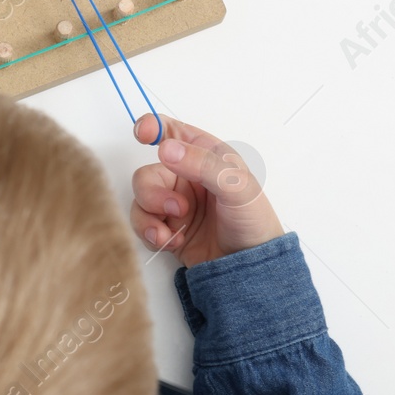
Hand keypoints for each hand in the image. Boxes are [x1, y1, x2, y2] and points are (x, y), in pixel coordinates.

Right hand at [129, 115, 283, 268]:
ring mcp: (174, 202)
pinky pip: (141, 223)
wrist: (251, 267)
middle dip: (153, 192)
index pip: (172, 131)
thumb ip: (203, 165)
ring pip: (141, 199)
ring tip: (172, 233)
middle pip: (147, 173)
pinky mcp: (167, 227)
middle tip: (177, 208)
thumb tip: (167, 149)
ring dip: (150, 215)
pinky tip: (170, 242)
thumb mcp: (237, 187)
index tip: (141, 134)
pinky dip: (150, 233)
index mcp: (205, 155)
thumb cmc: (253, 220)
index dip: (152, 127)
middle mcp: (186, 176)